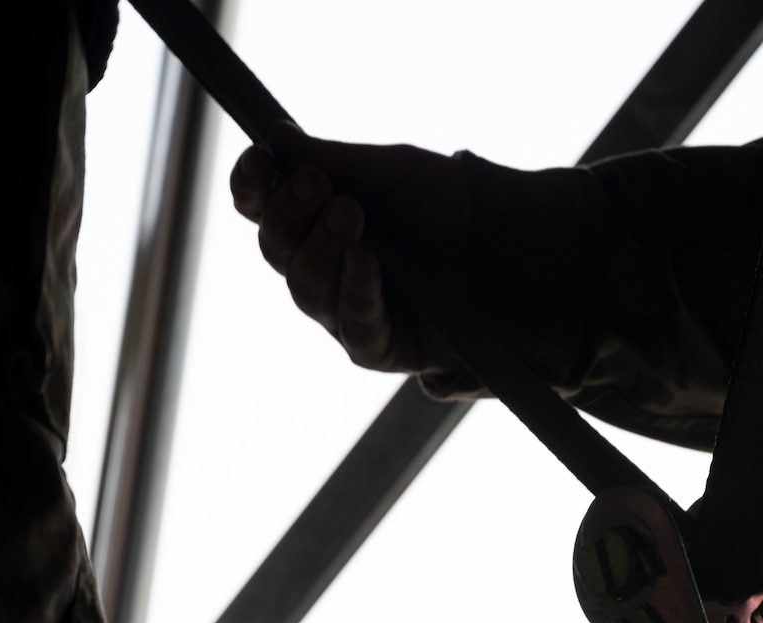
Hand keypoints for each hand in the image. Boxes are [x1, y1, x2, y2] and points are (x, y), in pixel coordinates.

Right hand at [228, 123, 468, 375]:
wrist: (509, 244)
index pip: (263, 210)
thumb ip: (334, 159)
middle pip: (277, 250)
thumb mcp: (391, 170)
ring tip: (351, 214)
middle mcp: (326, 267)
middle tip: (321, 186)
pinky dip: (355, 292)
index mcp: (318, 220)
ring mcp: (349, 310)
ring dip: (321, 250)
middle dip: (290, 215)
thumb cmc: (449, 205)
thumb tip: (277, 135)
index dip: (252, 187)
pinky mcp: (383, 347)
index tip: (261, 159)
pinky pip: (354, 329)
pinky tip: (364, 262)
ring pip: (306, 290)